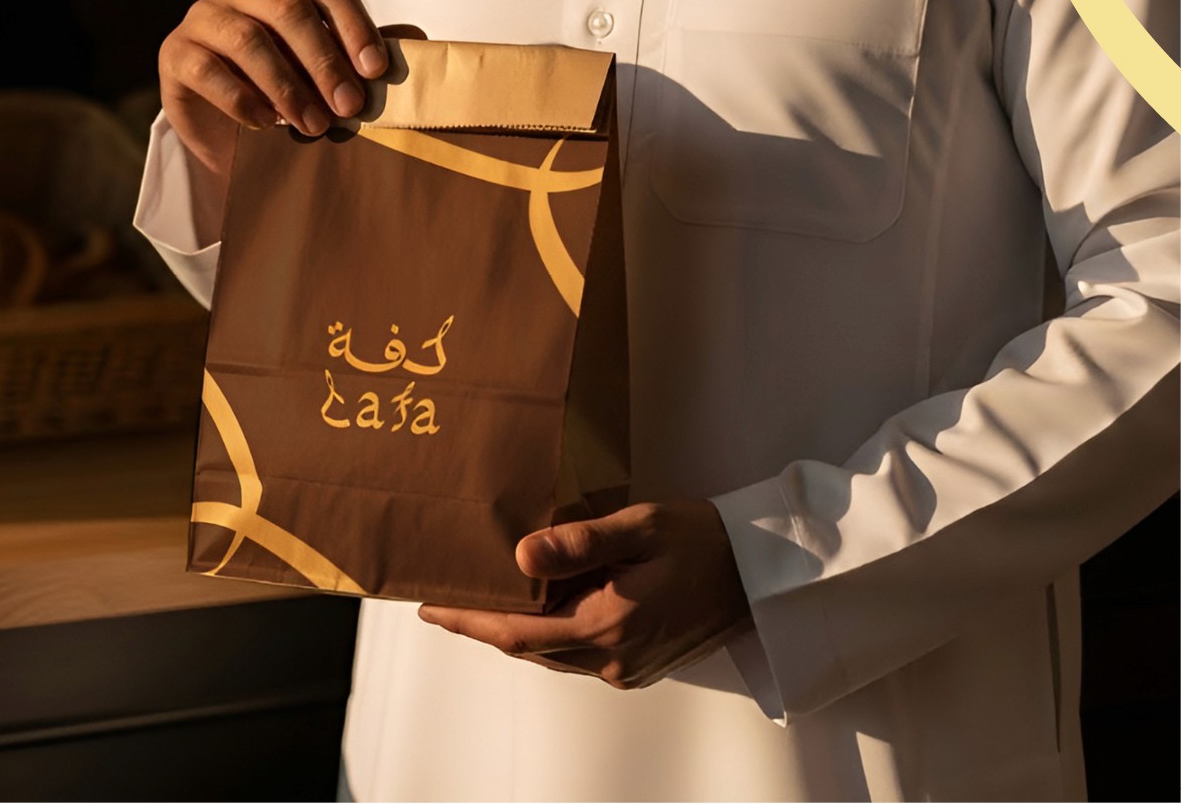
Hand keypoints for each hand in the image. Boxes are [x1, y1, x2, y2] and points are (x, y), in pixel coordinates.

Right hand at [158, 0, 387, 185]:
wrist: (230, 129)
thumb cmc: (290, 86)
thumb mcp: (331, 68)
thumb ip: (364, 51)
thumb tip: (420, 42)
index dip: (355, 28)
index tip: (376, 73)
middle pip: (288, 9)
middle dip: (325, 62)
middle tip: (349, 107)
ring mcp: (201, 15)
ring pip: (247, 39)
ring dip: (288, 87)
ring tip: (314, 126)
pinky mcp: (175, 53)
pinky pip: (208, 70)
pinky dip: (243, 100)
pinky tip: (266, 125)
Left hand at [419, 500, 751, 689]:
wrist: (764, 573)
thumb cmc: (706, 540)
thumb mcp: (642, 526)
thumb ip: (580, 541)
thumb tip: (521, 553)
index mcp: (609, 625)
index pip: (517, 631)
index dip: (468, 621)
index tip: (428, 607)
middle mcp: (613, 658)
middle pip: (528, 648)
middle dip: (482, 625)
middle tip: (441, 599)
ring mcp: (626, 668)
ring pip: (552, 653)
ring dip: (514, 629)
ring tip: (478, 600)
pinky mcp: (638, 665)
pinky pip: (577, 653)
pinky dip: (549, 632)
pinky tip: (536, 606)